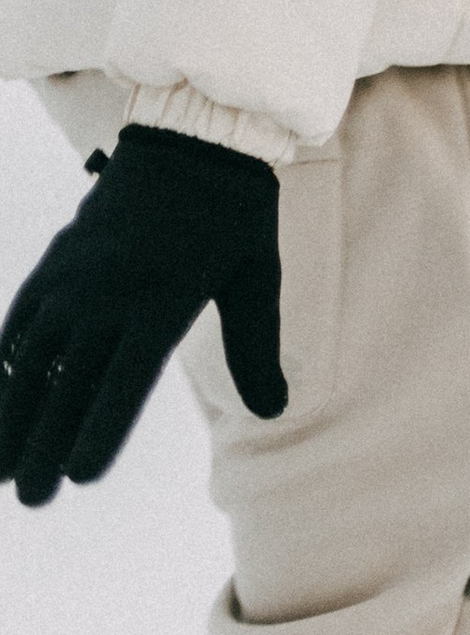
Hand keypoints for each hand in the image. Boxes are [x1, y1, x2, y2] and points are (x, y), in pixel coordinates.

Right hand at [0, 128, 286, 506]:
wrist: (196, 135)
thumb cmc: (236, 212)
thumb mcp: (256, 278)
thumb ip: (257, 348)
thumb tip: (277, 411)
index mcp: (162, 303)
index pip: (123, 383)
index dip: (99, 431)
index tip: (80, 477)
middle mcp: (109, 295)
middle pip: (69, 385)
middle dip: (44, 446)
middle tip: (30, 499)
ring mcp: (75, 278)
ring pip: (33, 362)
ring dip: (13, 416)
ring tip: (1, 471)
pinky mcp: (56, 262)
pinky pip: (20, 323)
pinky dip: (6, 366)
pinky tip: (1, 400)